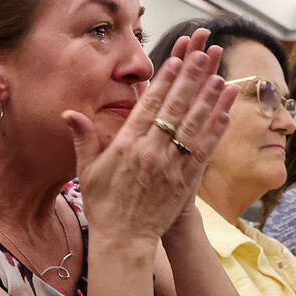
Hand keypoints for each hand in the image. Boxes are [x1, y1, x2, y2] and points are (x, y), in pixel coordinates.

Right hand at [63, 28, 237, 251]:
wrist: (123, 240)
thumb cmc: (103, 206)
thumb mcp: (87, 170)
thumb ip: (84, 138)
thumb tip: (69, 113)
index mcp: (127, 145)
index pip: (148, 105)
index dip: (164, 80)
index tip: (175, 59)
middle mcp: (151, 152)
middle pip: (175, 108)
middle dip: (190, 79)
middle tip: (202, 55)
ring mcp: (170, 166)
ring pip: (193, 126)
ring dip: (208, 100)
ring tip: (220, 77)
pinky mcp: (184, 182)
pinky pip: (202, 151)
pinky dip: (215, 131)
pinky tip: (225, 113)